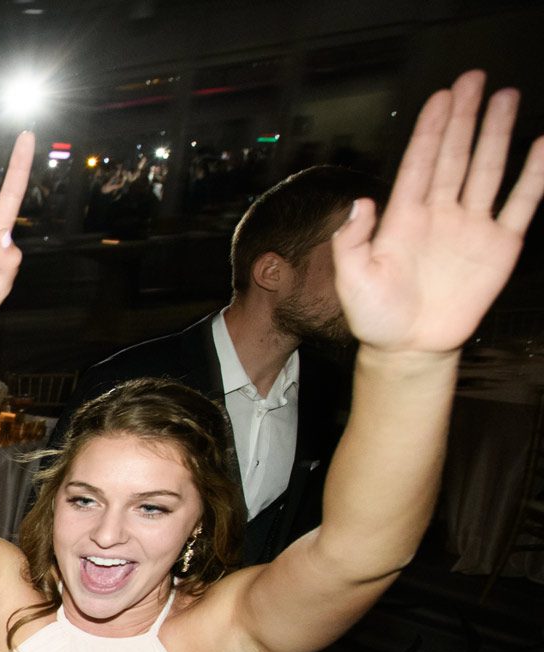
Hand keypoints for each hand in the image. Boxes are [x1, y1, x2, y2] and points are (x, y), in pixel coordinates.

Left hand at [334, 72, 543, 355]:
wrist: (409, 349)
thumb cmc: (375, 316)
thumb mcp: (351, 279)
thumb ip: (351, 241)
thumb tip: (358, 203)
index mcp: (404, 217)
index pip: (420, 163)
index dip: (431, 130)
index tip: (441, 96)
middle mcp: (440, 213)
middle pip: (455, 155)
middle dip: (465, 117)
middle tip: (474, 79)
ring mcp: (471, 226)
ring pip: (487, 169)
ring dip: (496, 134)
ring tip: (505, 97)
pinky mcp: (499, 245)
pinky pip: (521, 203)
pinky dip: (534, 175)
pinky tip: (542, 145)